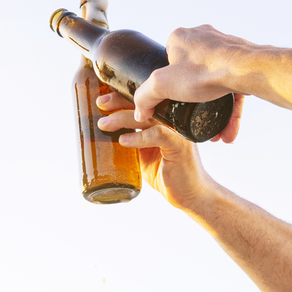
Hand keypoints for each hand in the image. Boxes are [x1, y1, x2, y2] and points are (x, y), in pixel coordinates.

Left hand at [97, 92, 215, 209]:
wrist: (190, 194)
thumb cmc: (167, 174)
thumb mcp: (144, 154)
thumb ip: (131, 140)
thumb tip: (105, 132)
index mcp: (163, 121)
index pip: (142, 103)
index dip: (122, 98)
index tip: (103, 99)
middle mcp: (172, 122)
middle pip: (144, 104)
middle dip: (119, 101)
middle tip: (101, 103)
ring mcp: (177, 132)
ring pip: (148, 116)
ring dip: (123, 118)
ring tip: (105, 124)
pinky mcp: (180, 145)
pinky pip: (157, 134)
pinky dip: (138, 137)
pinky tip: (123, 140)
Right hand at [133, 24, 253, 142]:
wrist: (249, 70)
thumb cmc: (205, 71)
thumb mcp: (162, 84)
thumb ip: (145, 97)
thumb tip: (139, 112)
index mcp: (180, 37)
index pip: (167, 61)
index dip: (168, 84)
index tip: (173, 102)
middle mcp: (202, 37)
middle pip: (191, 74)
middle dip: (193, 101)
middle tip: (193, 120)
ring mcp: (224, 47)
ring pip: (213, 83)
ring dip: (213, 110)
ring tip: (213, 132)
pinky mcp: (242, 61)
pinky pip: (232, 88)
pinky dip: (230, 110)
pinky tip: (228, 132)